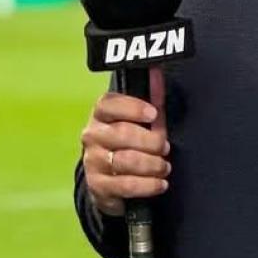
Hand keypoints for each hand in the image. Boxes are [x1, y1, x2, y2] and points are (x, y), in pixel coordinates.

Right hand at [80, 68, 169, 217]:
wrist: (109, 181)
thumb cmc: (130, 144)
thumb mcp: (141, 121)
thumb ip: (152, 99)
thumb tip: (157, 72)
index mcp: (101, 114)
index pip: (110, 104)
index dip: (132, 107)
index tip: (153, 114)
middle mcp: (92, 135)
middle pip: (122, 134)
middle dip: (151, 142)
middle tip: (165, 147)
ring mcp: (93, 161)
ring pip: (126, 160)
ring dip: (152, 164)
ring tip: (164, 167)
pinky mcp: (98, 185)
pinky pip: (125, 185)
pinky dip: (148, 185)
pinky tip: (160, 184)